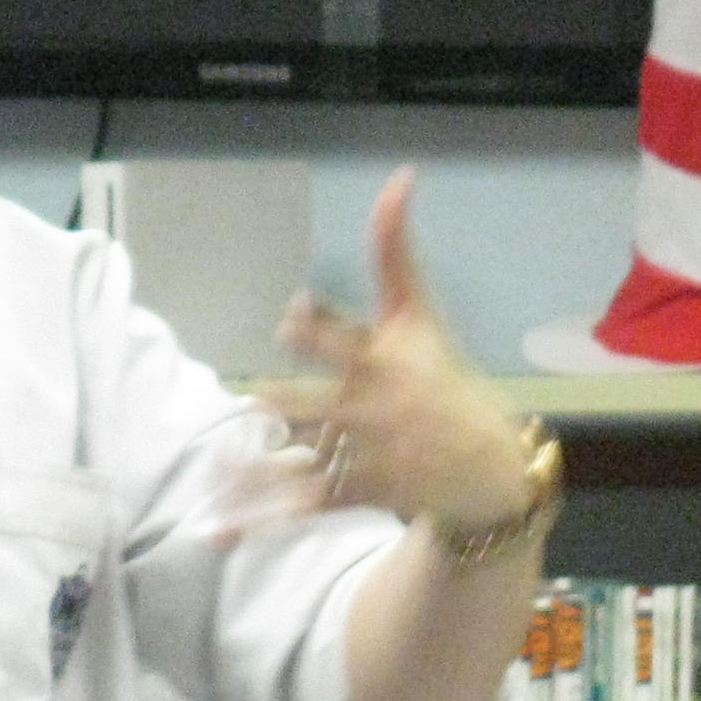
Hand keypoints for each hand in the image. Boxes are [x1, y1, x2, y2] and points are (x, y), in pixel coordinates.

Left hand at [249, 171, 557, 549]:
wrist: (486, 466)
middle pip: (315, 403)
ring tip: (214, 464)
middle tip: (254, 398)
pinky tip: (218, 526)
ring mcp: (362, 454)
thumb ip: (393, 248)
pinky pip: (298, 504)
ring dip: (256, 463)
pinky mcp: (353, 492)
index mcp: (383, 358)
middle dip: (285, 401)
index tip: (291, 318)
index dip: (317, 327)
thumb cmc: (443, 375)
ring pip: (299, 454)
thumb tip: (400, 174)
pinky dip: (259, 517)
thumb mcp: (420, 311)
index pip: (346, 339)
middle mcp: (370, 408)